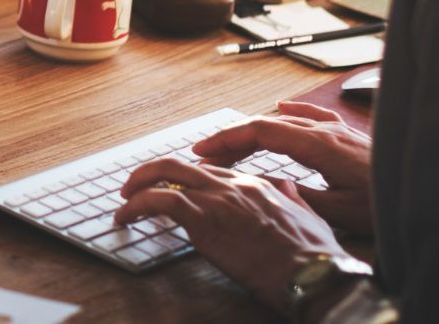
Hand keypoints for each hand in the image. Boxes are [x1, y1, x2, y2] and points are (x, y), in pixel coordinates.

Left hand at [116, 156, 345, 311]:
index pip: (211, 170)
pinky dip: (136, 205)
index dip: (186, 178)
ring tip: (124, 202)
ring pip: (165, 174)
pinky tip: (126, 218)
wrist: (314, 274)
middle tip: (135, 186)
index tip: (170, 188)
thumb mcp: (309, 219)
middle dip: (153, 172)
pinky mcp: (204, 218)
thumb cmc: (315, 257)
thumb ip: (292, 199)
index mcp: (258, 184)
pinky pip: (159, 200)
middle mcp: (234, 184)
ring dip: (138, 186)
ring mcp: (218, 198)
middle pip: (183, 164)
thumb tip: (284, 188)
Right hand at [194, 102, 373, 234]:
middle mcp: (325, 131)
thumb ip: (301, 197)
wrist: (427, 191)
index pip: (261, 132)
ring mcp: (338, 130)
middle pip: (267, 124)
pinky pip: (311, 116)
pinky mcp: (348, 137)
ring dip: (255, 132)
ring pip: (285, 122)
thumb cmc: (388, 205)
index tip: (203, 151)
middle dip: (232, 139)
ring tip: (232, 147)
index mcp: (318, 145)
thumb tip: (268, 187)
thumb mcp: (340, 211)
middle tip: (206, 156)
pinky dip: (290, 113)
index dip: (228, 139)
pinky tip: (282, 107)